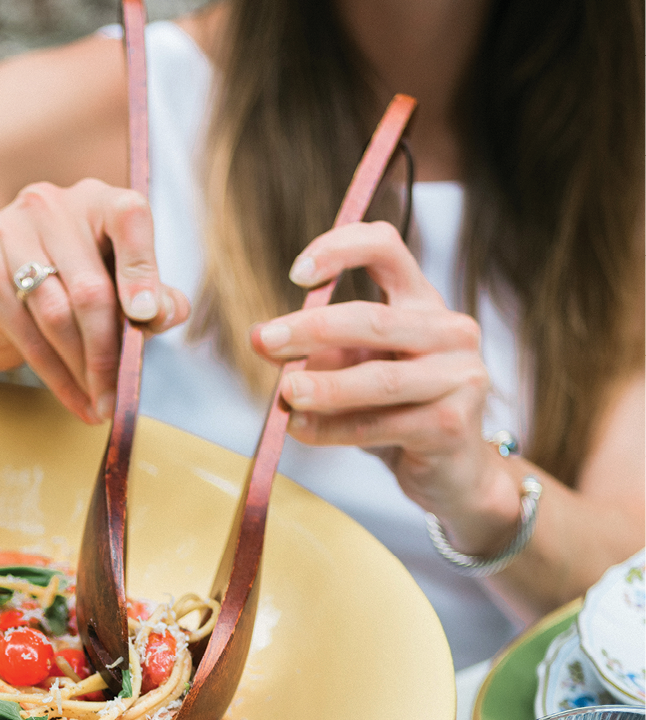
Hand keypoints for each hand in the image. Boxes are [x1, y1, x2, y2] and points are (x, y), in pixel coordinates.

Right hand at [0, 178, 189, 424]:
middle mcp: (51, 205)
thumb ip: (154, 299)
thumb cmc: (72, 291)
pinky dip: (57, 377)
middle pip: (90, 287)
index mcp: (97, 199)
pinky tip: (77, 402)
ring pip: (57, 315)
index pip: (129, 216)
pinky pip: (27, 335)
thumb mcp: (120, 291)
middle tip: (120, 395)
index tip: (147, 318)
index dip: (141, 268)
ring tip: (102, 403)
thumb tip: (164, 311)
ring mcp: (11, 233)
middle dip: (109, 350)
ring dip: (83, 369)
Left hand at [251, 221, 521, 556]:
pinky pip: (380, 425)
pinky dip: (333, 430)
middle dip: (312, 328)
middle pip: (373, 319)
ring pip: (379, 378)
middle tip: (266, 340)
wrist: (452, 472)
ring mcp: (458, 377)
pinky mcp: (451, 425)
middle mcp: (450, 331)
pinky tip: (300, 430)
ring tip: (285, 394)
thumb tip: (260, 338)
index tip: (297, 273)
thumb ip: (315, 352)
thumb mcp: (354, 371)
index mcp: (423, 303)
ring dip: (325, 385)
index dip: (341, 249)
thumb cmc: (399, 412)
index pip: (386, 248)